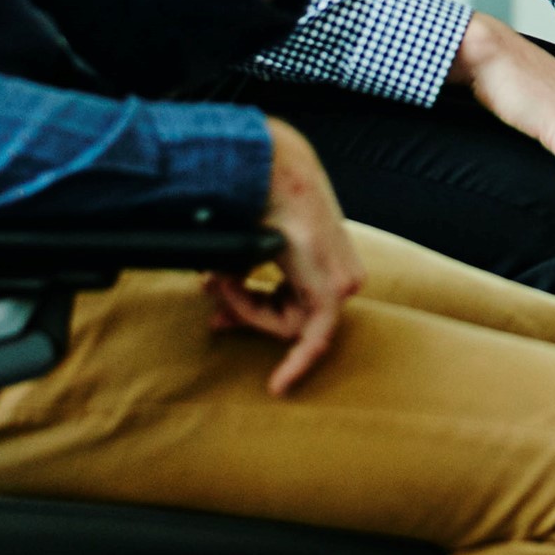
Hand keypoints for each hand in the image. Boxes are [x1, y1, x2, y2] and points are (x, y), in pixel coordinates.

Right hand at [203, 117, 364, 394]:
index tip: (224, 325)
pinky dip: (297, 361)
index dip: (249, 310)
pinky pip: (313, 337)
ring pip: (287, 322)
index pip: (286, 298)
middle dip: (244, 314)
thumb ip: (241, 272)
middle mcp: (339, 268)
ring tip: (219, 280)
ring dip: (246, 306)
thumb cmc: (259, 193)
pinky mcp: (332, 291)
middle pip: (285, 313)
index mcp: (324, 252)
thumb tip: (215, 294)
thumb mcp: (251, 240)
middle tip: (212, 316)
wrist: (271, 167)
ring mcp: (341, 280)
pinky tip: (279, 386)